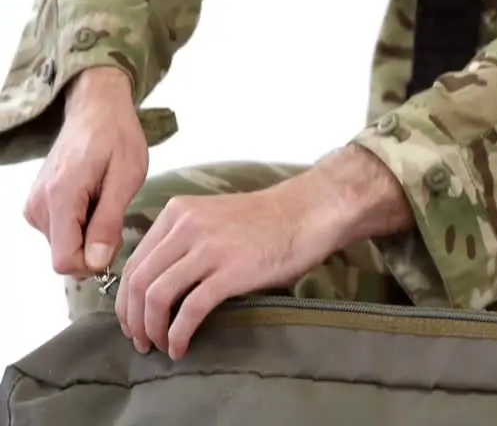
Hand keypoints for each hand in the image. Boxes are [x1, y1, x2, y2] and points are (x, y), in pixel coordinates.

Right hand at [24, 66, 145, 275]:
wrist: (96, 110)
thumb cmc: (117, 138)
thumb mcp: (126, 178)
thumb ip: (108, 222)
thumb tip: (96, 262)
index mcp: (60, 199)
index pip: (64, 261)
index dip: (93, 263)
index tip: (115, 241)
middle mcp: (38, 206)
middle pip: (64, 255)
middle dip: (94, 247)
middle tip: (115, 213)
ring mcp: (34, 205)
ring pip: (63, 245)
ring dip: (88, 234)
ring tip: (105, 200)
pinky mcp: (36, 205)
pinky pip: (59, 232)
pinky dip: (79, 224)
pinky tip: (94, 199)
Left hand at [116, 144, 412, 359]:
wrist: (309, 212)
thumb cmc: (267, 221)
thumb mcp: (212, 218)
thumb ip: (182, 241)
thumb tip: (158, 285)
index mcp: (177, 213)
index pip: (133, 261)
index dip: (126, 298)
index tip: (132, 320)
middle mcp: (186, 226)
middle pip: (138, 281)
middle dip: (132, 319)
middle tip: (139, 340)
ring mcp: (208, 248)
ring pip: (156, 295)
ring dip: (151, 329)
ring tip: (158, 345)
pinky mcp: (231, 270)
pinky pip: (190, 309)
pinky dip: (178, 333)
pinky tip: (181, 346)